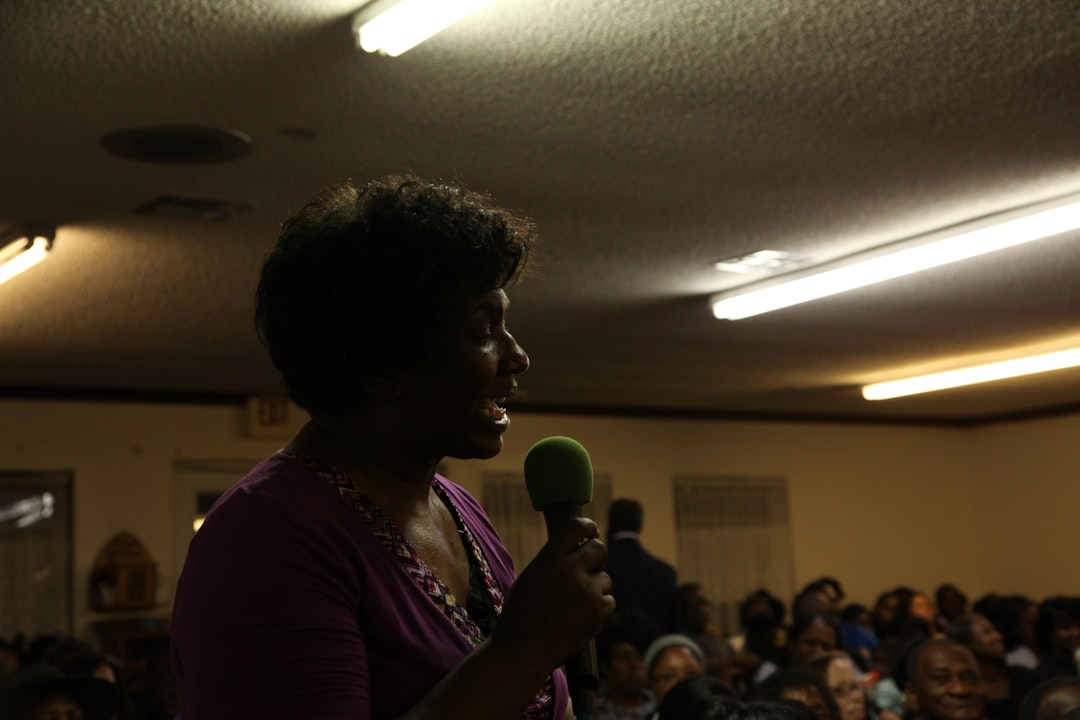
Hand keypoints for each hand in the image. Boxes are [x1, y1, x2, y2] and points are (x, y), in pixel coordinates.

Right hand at [492, 517, 614, 670]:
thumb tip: (576, 551)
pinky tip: (580, 618)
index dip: (588, 527)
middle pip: (599, 548)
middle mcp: (570, 569)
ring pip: (605, 578)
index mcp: (550, 558)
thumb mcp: (531, 577)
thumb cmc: (520, 615)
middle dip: (596, 557)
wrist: (522, 650)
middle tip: (588, 569)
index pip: (576, 528)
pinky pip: (608, 600)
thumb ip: (553, 561)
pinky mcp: (598, 611)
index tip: (591, 531)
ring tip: (574, 605)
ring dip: (595, 588)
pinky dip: (598, 608)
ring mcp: (587, 590)